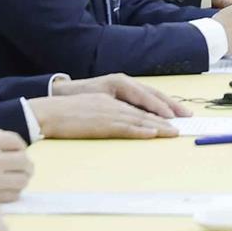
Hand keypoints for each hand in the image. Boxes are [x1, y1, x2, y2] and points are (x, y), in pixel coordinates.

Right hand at [28, 92, 177, 138]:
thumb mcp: (93, 107)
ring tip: (174, 132)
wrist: (48, 112)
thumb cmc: (66, 113)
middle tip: (183, 123)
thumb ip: (109, 111)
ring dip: (158, 126)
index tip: (175, 115)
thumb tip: (125, 121)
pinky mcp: (102, 123)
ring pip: (140, 119)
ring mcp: (109, 112)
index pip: (142, 101)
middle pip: (145, 109)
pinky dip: (141, 131)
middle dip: (166, 116)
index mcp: (112, 96)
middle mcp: (114, 102)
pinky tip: (153, 134)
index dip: (160, 108)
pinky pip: (126, 128)